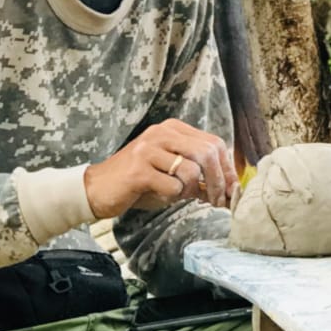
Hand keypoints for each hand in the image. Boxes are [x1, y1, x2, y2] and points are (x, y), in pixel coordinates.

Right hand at [84, 118, 238, 219]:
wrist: (96, 189)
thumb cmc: (138, 183)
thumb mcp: (172, 173)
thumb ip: (198, 175)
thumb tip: (230, 189)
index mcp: (173, 129)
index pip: (214, 143)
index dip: (228, 169)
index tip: (233, 190)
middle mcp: (162, 133)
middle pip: (208, 154)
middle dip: (219, 182)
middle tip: (218, 201)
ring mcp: (149, 149)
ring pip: (191, 170)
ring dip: (191, 191)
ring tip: (178, 195)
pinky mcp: (139, 169)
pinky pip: (173, 186)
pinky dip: (173, 196)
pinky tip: (161, 195)